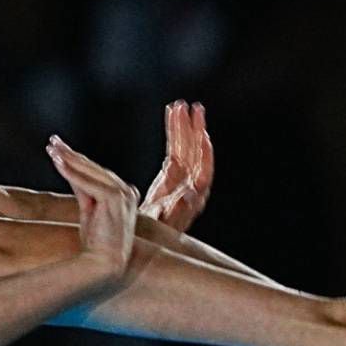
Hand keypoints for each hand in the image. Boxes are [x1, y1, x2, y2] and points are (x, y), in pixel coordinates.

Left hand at [46, 135, 137, 282]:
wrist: (105, 265)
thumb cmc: (97, 244)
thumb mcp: (89, 211)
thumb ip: (83, 190)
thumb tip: (70, 170)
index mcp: (125, 195)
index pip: (98, 172)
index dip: (78, 159)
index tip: (60, 149)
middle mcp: (127, 192)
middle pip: (94, 168)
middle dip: (72, 154)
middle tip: (53, 142)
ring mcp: (123, 195)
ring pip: (91, 171)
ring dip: (70, 159)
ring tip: (52, 149)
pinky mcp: (114, 199)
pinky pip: (88, 182)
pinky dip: (71, 172)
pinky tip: (57, 163)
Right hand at [141, 100, 214, 231]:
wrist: (142, 239)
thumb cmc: (152, 235)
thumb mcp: (163, 223)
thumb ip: (177, 209)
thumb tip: (191, 194)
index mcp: (194, 197)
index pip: (204, 170)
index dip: (204, 153)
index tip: (203, 134)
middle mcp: (191, 185)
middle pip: (196, 154)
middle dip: (195, 131)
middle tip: (194, 108)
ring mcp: (182, 178)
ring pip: (185, 148)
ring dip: (184, 127)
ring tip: (180, 106)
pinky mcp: (170, 174)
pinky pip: (174, 149)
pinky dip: (173, 132)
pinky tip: (171, 115)